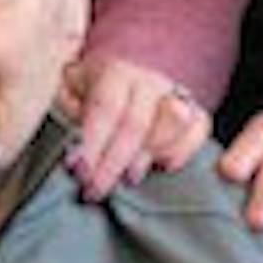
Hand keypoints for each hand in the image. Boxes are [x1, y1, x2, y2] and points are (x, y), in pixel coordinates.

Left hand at [58, 54, 211, 200]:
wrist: (128, 76)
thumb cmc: (94, 91)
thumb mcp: (70, 92)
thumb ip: (65, 111)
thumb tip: (70, 145)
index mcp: (115, 72)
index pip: (106, 107)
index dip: (93, 143)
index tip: (80, 172)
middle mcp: (150, 80)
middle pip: (137, 123)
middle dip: (113, 164)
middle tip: (95, 190)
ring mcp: (176, 94)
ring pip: (174, 121)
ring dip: (148, 156)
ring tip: (128, 179)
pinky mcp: (196, 112)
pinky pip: (198, 130)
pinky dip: (182, 152)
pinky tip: (161, 168)